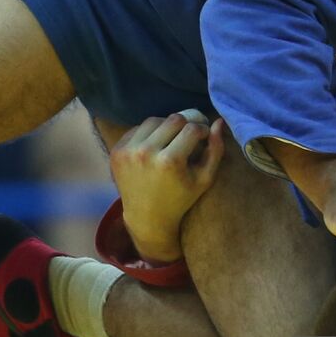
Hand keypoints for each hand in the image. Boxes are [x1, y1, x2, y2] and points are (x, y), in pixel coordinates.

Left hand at [110, 111, 225, 261]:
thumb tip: (218, 122)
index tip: (204, 135)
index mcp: (170, 161)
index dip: (202, 128)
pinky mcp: (117, 150)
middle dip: (186, 123)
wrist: (146, 217)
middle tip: (190, 133)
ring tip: (173, 139)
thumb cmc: (180, 198)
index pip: (192, 128)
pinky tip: (156, 145)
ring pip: (154, 120)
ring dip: (167, 126)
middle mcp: (146, 152)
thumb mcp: (204, 179)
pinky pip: (137, 129)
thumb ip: (215, 150)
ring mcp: (128, 151)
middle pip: (174, 119)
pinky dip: (149, 133)